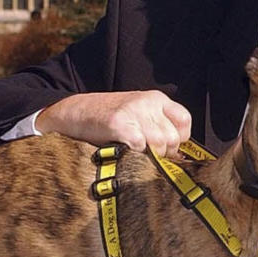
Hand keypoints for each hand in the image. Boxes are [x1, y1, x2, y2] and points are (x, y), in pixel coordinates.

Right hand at [35, 90, 192, 156]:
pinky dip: (134, 156)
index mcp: (156, 99)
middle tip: (145, 156)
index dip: (179, 141)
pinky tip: (123, 152)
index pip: (184, 122)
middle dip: (163, 153)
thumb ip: (157, 128)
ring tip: (133, 155)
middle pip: (173, 138)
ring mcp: (134, 112)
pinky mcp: (119, 124)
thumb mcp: (137, 115)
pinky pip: (140, 147)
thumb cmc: (106, 119)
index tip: (167, 150)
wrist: (73, 111)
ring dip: (149, 157)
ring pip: (159, 145)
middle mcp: (148, 102)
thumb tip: (178, 157)